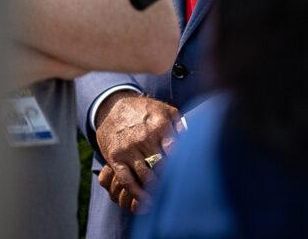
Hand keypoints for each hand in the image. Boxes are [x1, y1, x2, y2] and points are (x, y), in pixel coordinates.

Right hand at [94, 92, 179, 211]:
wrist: (112, 106)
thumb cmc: (144, 110)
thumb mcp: (165, 110)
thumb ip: (180, 125)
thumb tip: (195, 140)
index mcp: (160, 126)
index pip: (175, 152)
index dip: (182, 166)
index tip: (187, 176)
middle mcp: (145, 138)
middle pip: (162, 166)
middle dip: (170, 180)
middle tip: (177, 190)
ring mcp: (129, 149)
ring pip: (145, 176)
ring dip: (155, 189)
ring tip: (164, 198)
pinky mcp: (115, 157)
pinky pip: (126, 179)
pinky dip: (136, 192)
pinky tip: (144, 200)